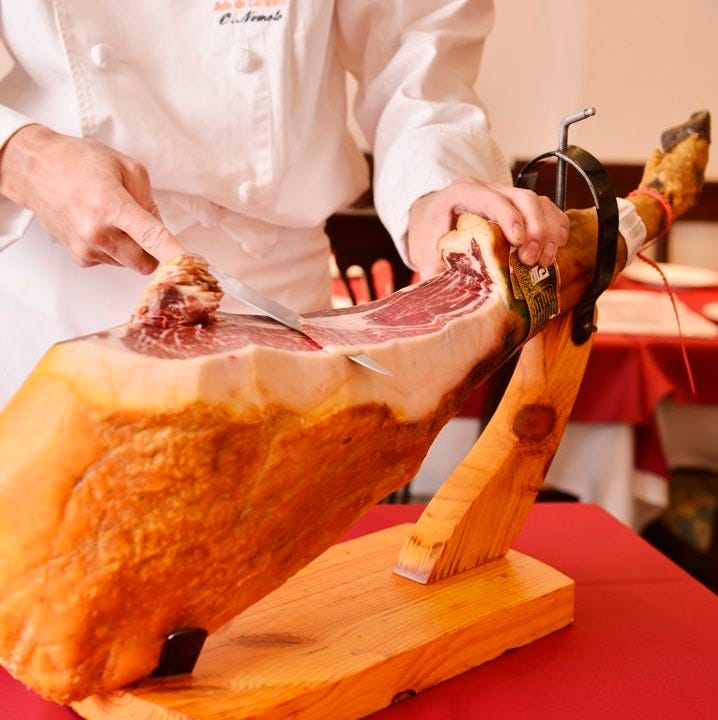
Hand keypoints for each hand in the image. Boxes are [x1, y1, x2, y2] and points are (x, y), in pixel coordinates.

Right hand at [0, 125, 184, 273]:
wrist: (34, 170)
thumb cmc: (79, 162)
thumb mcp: (127, 168)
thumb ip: (150, 201)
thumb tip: (162, 230)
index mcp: (111, 205)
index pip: (152, 237)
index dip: (175, 254)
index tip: (192, 265)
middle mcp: (96, 232)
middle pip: (146, 261)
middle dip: (151, 248)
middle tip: (141, 224)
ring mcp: (86, 249)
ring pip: (130, 263)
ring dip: (131, 247)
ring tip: (110, 217)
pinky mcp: (80, 259)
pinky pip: (113, 261)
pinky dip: (114, 249)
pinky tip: (98, 226)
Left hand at [407, 176, 569, 278]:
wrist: (433, 217)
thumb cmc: (430, 231)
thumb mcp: (424, 249)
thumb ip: (430, 266)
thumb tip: (436, 280)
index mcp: (462, 193)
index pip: (490, 198)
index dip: (508, 217)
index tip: (518, 242)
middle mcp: (488, 189)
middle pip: (522, 198)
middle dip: (534, 229)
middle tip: (531, 260)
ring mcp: (506, 195)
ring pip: (539, 203)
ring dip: (548, 231)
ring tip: (544, 260)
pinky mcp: (519, 206)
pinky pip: (547, 210)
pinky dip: (555, 227)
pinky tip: (554, 248)